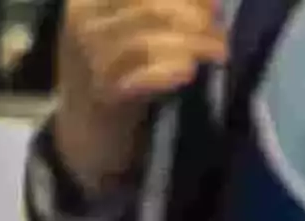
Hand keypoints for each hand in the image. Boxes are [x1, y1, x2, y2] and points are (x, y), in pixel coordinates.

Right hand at [47, 0, 220, 172]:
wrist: (85, 124)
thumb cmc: (113, 69)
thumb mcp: (128, 30)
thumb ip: (160, 12)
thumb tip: (210, 2)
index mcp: (85, 1)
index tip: (215, 5)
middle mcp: (83, 23)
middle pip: (148, 11)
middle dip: (193, 18)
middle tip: (221, 30)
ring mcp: (90, 60)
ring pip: (147, 43)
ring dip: (192, 45)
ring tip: (220, 51)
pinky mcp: (104, 95)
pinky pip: (140, 78)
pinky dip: (167, 73)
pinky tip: (190, 72)